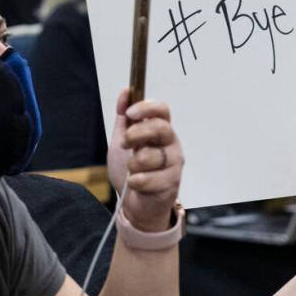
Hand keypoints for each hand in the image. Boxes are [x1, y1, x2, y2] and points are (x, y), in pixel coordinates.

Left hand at [107, 89, 183, 232]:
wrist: (133, 203)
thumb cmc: (130, 171)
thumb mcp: (121, 142)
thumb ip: (124, 119)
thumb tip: (125, 92)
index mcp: (160, 131)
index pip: (162, 110)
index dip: (147, 108)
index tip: (130, 113)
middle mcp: (171, 144)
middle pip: (160, 128)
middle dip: (136, 135)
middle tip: (125, 144)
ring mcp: (174, 163)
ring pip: (151, 156)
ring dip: (133, 164)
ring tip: (132, 171)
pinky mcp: (173, 182)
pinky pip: (150, 178)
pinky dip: (136, 181)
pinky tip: (135, 183)